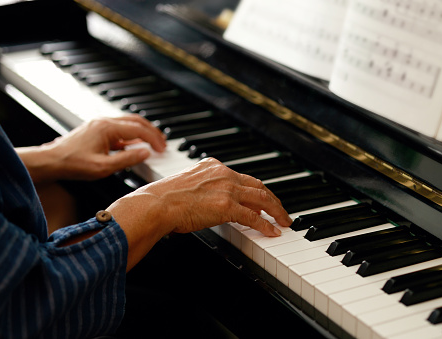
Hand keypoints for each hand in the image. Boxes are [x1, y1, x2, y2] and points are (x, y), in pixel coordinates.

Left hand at [18, 115, 165, 182]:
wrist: (51, 161)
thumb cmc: (73, 164)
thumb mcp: (103, 167)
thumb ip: (127, 160)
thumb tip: (145, 153)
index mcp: (107, 128)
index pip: (139, 130)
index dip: (153, 139)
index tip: (162, 149)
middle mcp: (104, 122)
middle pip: (136, 121)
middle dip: (152, 131)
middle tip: (162, 143)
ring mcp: (100, 124)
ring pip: (128, 122)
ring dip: (142, 131)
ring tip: (153, 142)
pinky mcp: (96, 129)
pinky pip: (119, 128)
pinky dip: (131, 134)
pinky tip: (135, 144)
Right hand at [106, 158, 292, 270]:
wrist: (156, 204)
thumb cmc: (163, 198)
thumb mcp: (186, 186)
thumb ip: (201, 189)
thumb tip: (206, 203)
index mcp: (212, 166)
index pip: (241, 177)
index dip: (254, 189)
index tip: (261, 198)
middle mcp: (223, 173)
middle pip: (257, 185)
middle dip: (272, 199)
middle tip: (280, 210)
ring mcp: (226, 189)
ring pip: (262, 198)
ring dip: (276, 210)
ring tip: (284, 220)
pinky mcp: (227, 206)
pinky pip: (254, 217)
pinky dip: (266, 225)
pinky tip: (273, 231)